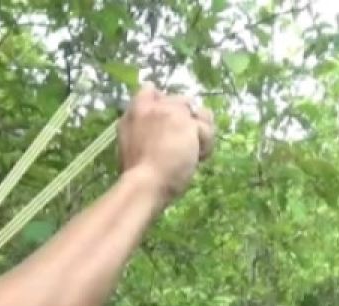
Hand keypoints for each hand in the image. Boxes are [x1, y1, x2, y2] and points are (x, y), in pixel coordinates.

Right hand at [119, 85, 215, 204]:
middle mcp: (152, 106)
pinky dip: (206, 146)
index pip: (150, 89)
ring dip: (200, 132)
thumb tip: (159, 125)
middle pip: (183, 101)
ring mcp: (170, 112)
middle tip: (183, 146)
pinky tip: (197, 159)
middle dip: (188, 121)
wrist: (145, 184)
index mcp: (134, 113)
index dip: (166, 103)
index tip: (171, 121)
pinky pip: (206, 129)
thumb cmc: (138, 173)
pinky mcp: (187, 122)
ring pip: (199, 113)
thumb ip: (143, 129)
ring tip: (193, 153)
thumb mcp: (132, 146)